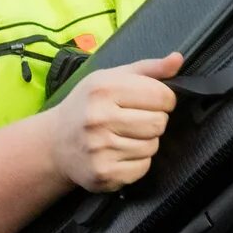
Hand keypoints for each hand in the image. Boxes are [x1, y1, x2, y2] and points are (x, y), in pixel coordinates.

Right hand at [43, 51, 183, 192]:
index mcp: (103, 89)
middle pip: (159, 122)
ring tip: (124, 136)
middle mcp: (99, 118)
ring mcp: (100, 149)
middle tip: (135, 120)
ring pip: (152, 146)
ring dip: (146, 141)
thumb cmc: (87, 106)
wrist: (54, 143)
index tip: (152, 101)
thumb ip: (148, 69)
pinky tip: (119, 153)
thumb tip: (177, 59)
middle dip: (154, 120)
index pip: (161, 95)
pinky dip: (137, 161)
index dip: (164, 99)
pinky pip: (142, 167)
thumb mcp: (111, 79)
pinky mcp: (103, 173)